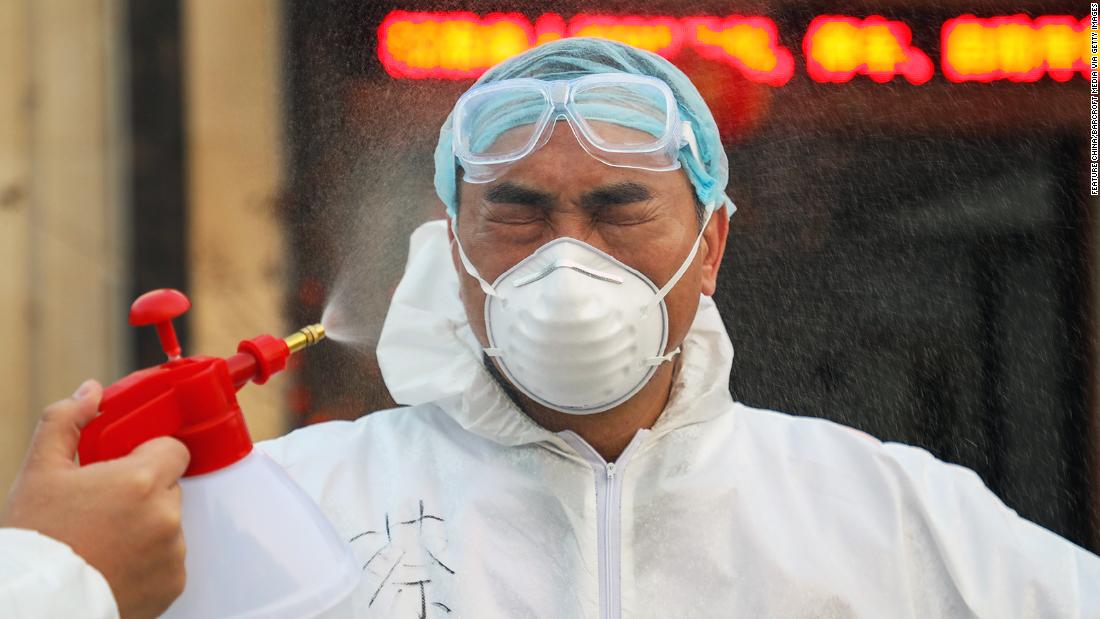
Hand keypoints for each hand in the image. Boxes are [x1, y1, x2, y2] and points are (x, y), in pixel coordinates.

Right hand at [0, 380, 190, 618]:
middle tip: (104, 508)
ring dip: (147, 527)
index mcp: (141, 480)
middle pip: (170, 487)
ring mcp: (173, 552)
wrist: (35, 602)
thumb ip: (66, 421)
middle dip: (144, 492)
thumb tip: (91, 391)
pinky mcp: (173, 583)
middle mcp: (165, 515)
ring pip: (170, 524)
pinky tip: (116, 564)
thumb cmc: (37, 538)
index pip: (174, 450)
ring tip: (106, 541)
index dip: (149, 455)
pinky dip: (150, 561)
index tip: (126, 468)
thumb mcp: (40, 471)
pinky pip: (170, 559)